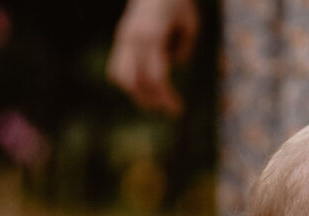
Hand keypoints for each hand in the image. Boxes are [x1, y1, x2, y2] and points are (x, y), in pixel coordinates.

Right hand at [107, 0, 199, 115]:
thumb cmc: (179, 5)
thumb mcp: (191, 25)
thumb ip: (184, 48)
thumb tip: (174, 65)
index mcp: (152, 36)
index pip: (156, 77)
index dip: (166, 97)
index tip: (178, 109)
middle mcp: (133, 39)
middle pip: (138, 82)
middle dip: (155, 101)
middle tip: (173, 111)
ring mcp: (123, 38)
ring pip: (121, 77)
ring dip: (138, 95)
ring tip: (156, 104)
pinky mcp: (120, 39)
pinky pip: (117, 68)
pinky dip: (128, 83)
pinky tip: (145, 90)